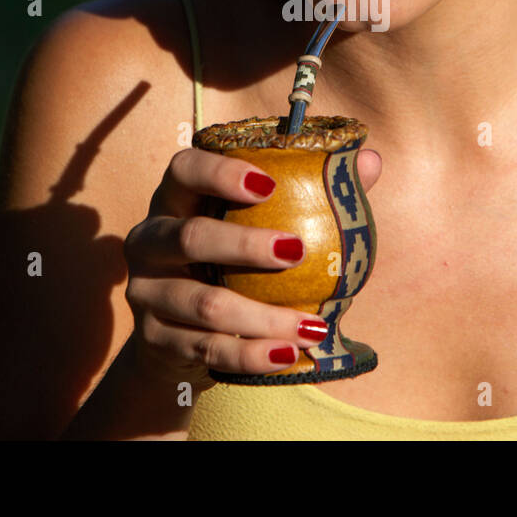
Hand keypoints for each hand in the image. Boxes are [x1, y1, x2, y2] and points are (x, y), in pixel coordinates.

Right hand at [123, 147, 381, 389]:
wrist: (181, 336)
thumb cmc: (231, 264)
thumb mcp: (257, 226)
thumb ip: (313, 192)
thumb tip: (370, 162)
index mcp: (175, 200)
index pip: (183, 169)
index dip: (220, 172)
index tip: (269, 184)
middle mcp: (150, 241)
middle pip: (189, 237)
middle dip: (245, 245)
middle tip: (298, 251)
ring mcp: (147, 292)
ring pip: (204, 304)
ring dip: (262, 317)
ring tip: (312, 326)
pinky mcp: (154, 338)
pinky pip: (206, 348)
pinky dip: (251, 353)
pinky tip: (288, 355)